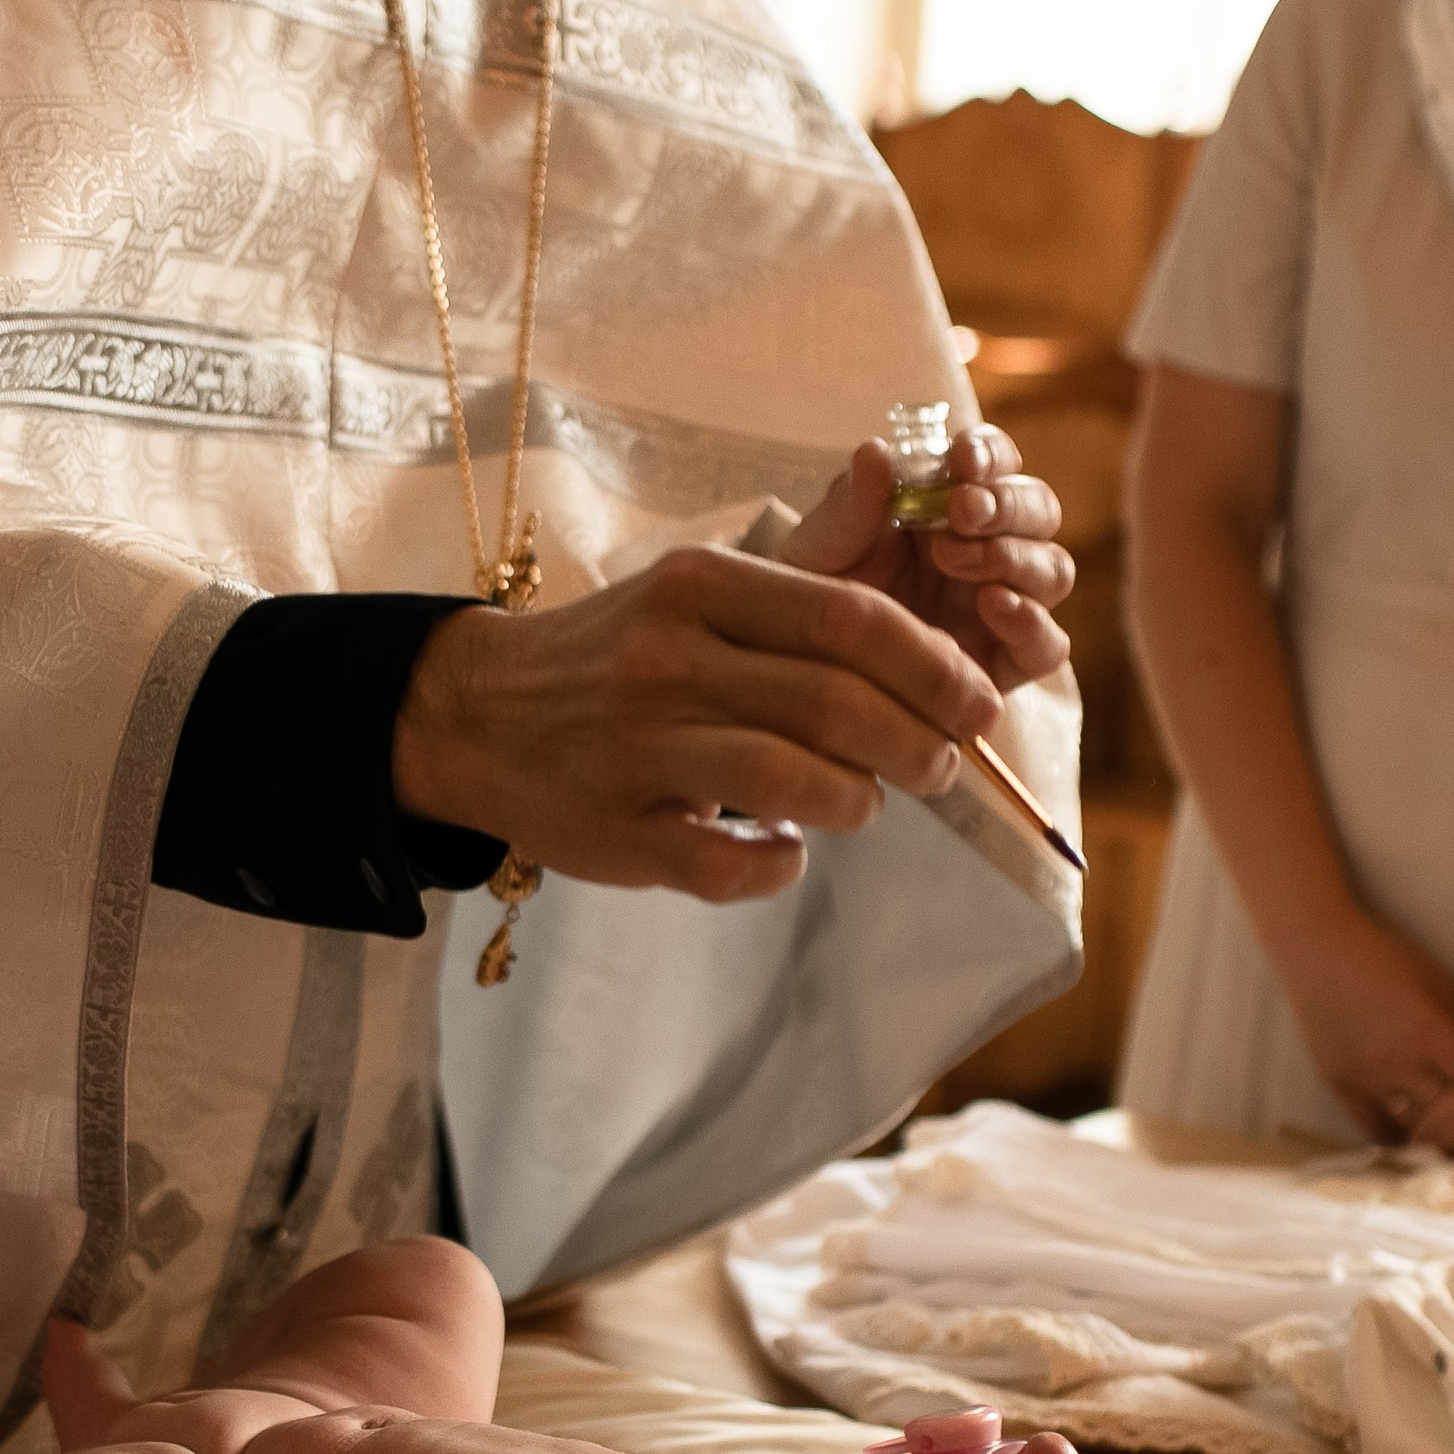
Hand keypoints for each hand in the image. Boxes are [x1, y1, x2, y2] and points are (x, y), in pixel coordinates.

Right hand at [391, 542, 999, 904]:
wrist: (474, 713)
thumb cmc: (618, 657)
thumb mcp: (695, 599)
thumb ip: (802, 618)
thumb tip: (936, 678)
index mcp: (699, 587)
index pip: (851, 622)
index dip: (936, 669)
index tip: (979, 705)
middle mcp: (667, 660)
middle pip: (837, 705)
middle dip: (919, 745)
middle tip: (941, 766)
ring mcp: (637, 749)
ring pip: (793, 783)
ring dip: (857, 803)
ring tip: (865, 804)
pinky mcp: (614, 833)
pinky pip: (729, 865)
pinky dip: (779, 867)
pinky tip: (785, 854)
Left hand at [789, 426, 1073, 687]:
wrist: (810, 663)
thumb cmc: (821, 587)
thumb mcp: (823, 542)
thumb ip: (852, 502)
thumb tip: (877, 452)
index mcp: (954, 503)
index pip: (998, 462)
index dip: (990, 453)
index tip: (961, 457)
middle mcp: (991, 548)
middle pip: (1040, 509)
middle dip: (1007, 503)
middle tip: (961, 510)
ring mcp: (1005, 605)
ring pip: (1054, 570)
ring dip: (1015, 555)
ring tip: (955, 558)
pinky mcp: (1007, 663)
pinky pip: (1048, 645)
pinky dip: (1032, 622)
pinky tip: (992, 605)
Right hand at [1277, 907, 1453, 1143]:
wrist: (1318, 952)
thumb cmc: (1383, 958)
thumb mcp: (1438, 982)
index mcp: (1431, 1034)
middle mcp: (1401, 1064)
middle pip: (1451, 1116)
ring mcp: (1368, 1079)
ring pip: (1413, 1130)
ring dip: (1436, 1137)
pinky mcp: (1341, 1086)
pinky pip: (1373, 1130)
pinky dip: (1397, 1140)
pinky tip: (1413, 1142)